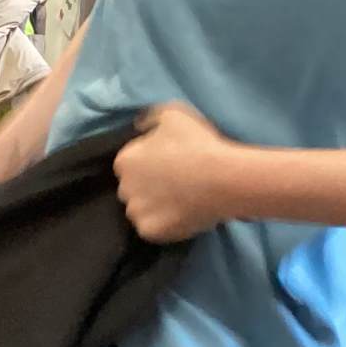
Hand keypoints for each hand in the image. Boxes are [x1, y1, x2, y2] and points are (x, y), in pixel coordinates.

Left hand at [115, 105, 237, 242]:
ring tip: (181, 201)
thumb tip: (141, 125)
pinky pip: (154, 229)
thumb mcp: (174, 114)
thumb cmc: (198, 143)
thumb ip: (151, 117)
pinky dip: (166, 224)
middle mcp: (123, 187)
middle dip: (149, 186)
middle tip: (177, 184)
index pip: (130, 164)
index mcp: (125, 160)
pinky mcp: (150, 232)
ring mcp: (136, 212)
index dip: (151, 164)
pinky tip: (183, 215)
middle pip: (133, 188)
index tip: (170, 164)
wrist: (222, 179)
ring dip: (155, 207)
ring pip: (142, 210)